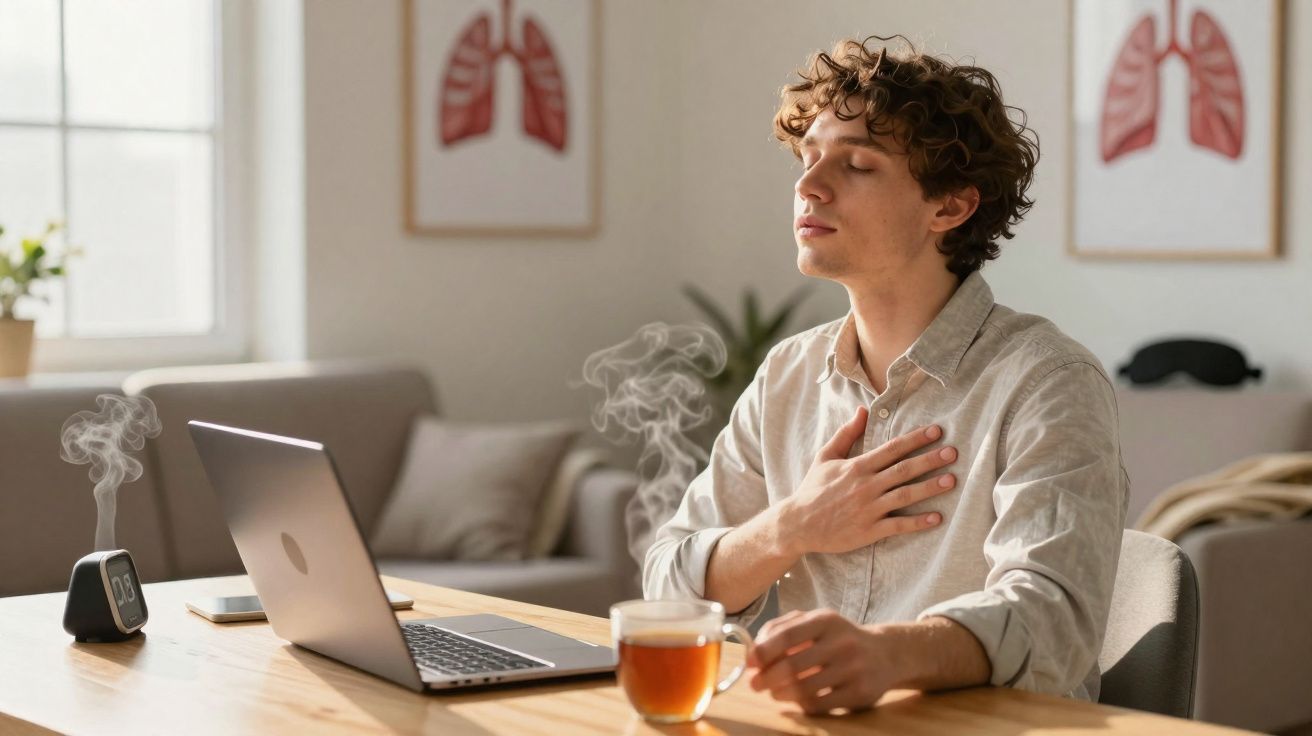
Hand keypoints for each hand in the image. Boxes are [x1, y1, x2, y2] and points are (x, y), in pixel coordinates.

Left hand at [746, 609, 901, 714]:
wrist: (886, 654)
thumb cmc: (839, 638)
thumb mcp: (815, 623)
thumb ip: (782, 628)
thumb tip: (754, 651)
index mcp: (826, 620)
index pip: (787, 635)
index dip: (763, 651)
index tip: (749, 663)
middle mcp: (841, 642)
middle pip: (793, 665)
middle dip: (767, 678)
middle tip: (755, 684)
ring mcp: (853, 668)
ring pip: (805, 688)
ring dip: (781, 693)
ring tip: (774, 692)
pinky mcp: (860, 693)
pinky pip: (821, 704)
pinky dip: (802, 705)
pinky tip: (797, 701)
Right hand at [774, 406, 957, 556]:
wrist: (797, 524)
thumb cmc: (812, 490)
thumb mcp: (825, 457)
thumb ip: (846, 434)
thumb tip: (862, 411)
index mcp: (857, 466)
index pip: (892, 449)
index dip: (916, 439)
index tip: (937, 432)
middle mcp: (866, 485)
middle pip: (904, 469)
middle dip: (930, 459)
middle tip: (953, 453)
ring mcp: (869, 508)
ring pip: (905, 495)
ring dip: (930, 488)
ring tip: (951, 481)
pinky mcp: (869, 530)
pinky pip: (898, 525)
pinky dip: (918, 522)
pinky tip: (936, 518)